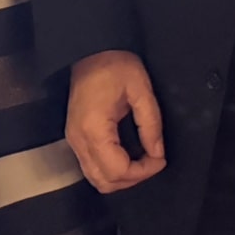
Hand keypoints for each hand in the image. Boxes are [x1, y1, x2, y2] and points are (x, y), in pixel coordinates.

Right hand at [66, 50, 166, 193]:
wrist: (91, 52)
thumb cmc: (115, 65)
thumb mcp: (141, 90)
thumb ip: (151, 124)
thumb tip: (157, 152)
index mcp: (94, 129)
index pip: (117, 170)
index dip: (143, 171)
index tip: (160, 159)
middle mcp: (79, 141)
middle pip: (104, 182)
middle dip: (133, 179)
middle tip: (153, 162)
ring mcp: (74, 141)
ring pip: (95, 178)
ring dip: (121, 178)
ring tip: (142, 161)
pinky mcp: (75, 138)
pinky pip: (91, 167)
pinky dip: (110, 170)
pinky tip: (127, 157)